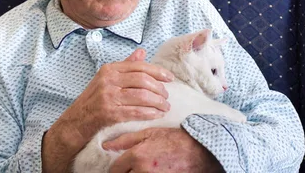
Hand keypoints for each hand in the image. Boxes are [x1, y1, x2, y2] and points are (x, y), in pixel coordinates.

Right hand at [42, 48, 173, 172]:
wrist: (75, 122)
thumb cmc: (93, 100)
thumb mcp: (106, 79)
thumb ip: (125, 66)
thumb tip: (142, 52)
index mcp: (109, 69)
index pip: (139, 66)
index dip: (158, 72)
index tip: (170, 78)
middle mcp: (108, 80)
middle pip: (143, 80)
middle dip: (159, 89)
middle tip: (167, 96)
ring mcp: (108, 96)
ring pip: (141, 96)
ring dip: (157, 102)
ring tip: (165, 107)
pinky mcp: (109, 113)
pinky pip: (135, 111)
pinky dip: (149, 113)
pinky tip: (156, 115)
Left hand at [104, 128, 223, 172]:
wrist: (198, 152)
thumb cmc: (174, 140)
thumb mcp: (149, 134)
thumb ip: (126, 140)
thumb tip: (106, 145)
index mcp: (137, 156)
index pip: (115, 169)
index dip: (114, 168)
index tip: (117, 166)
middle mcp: (143, 171)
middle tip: (128, 167)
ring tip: (140, 168)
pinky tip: (150, 171)